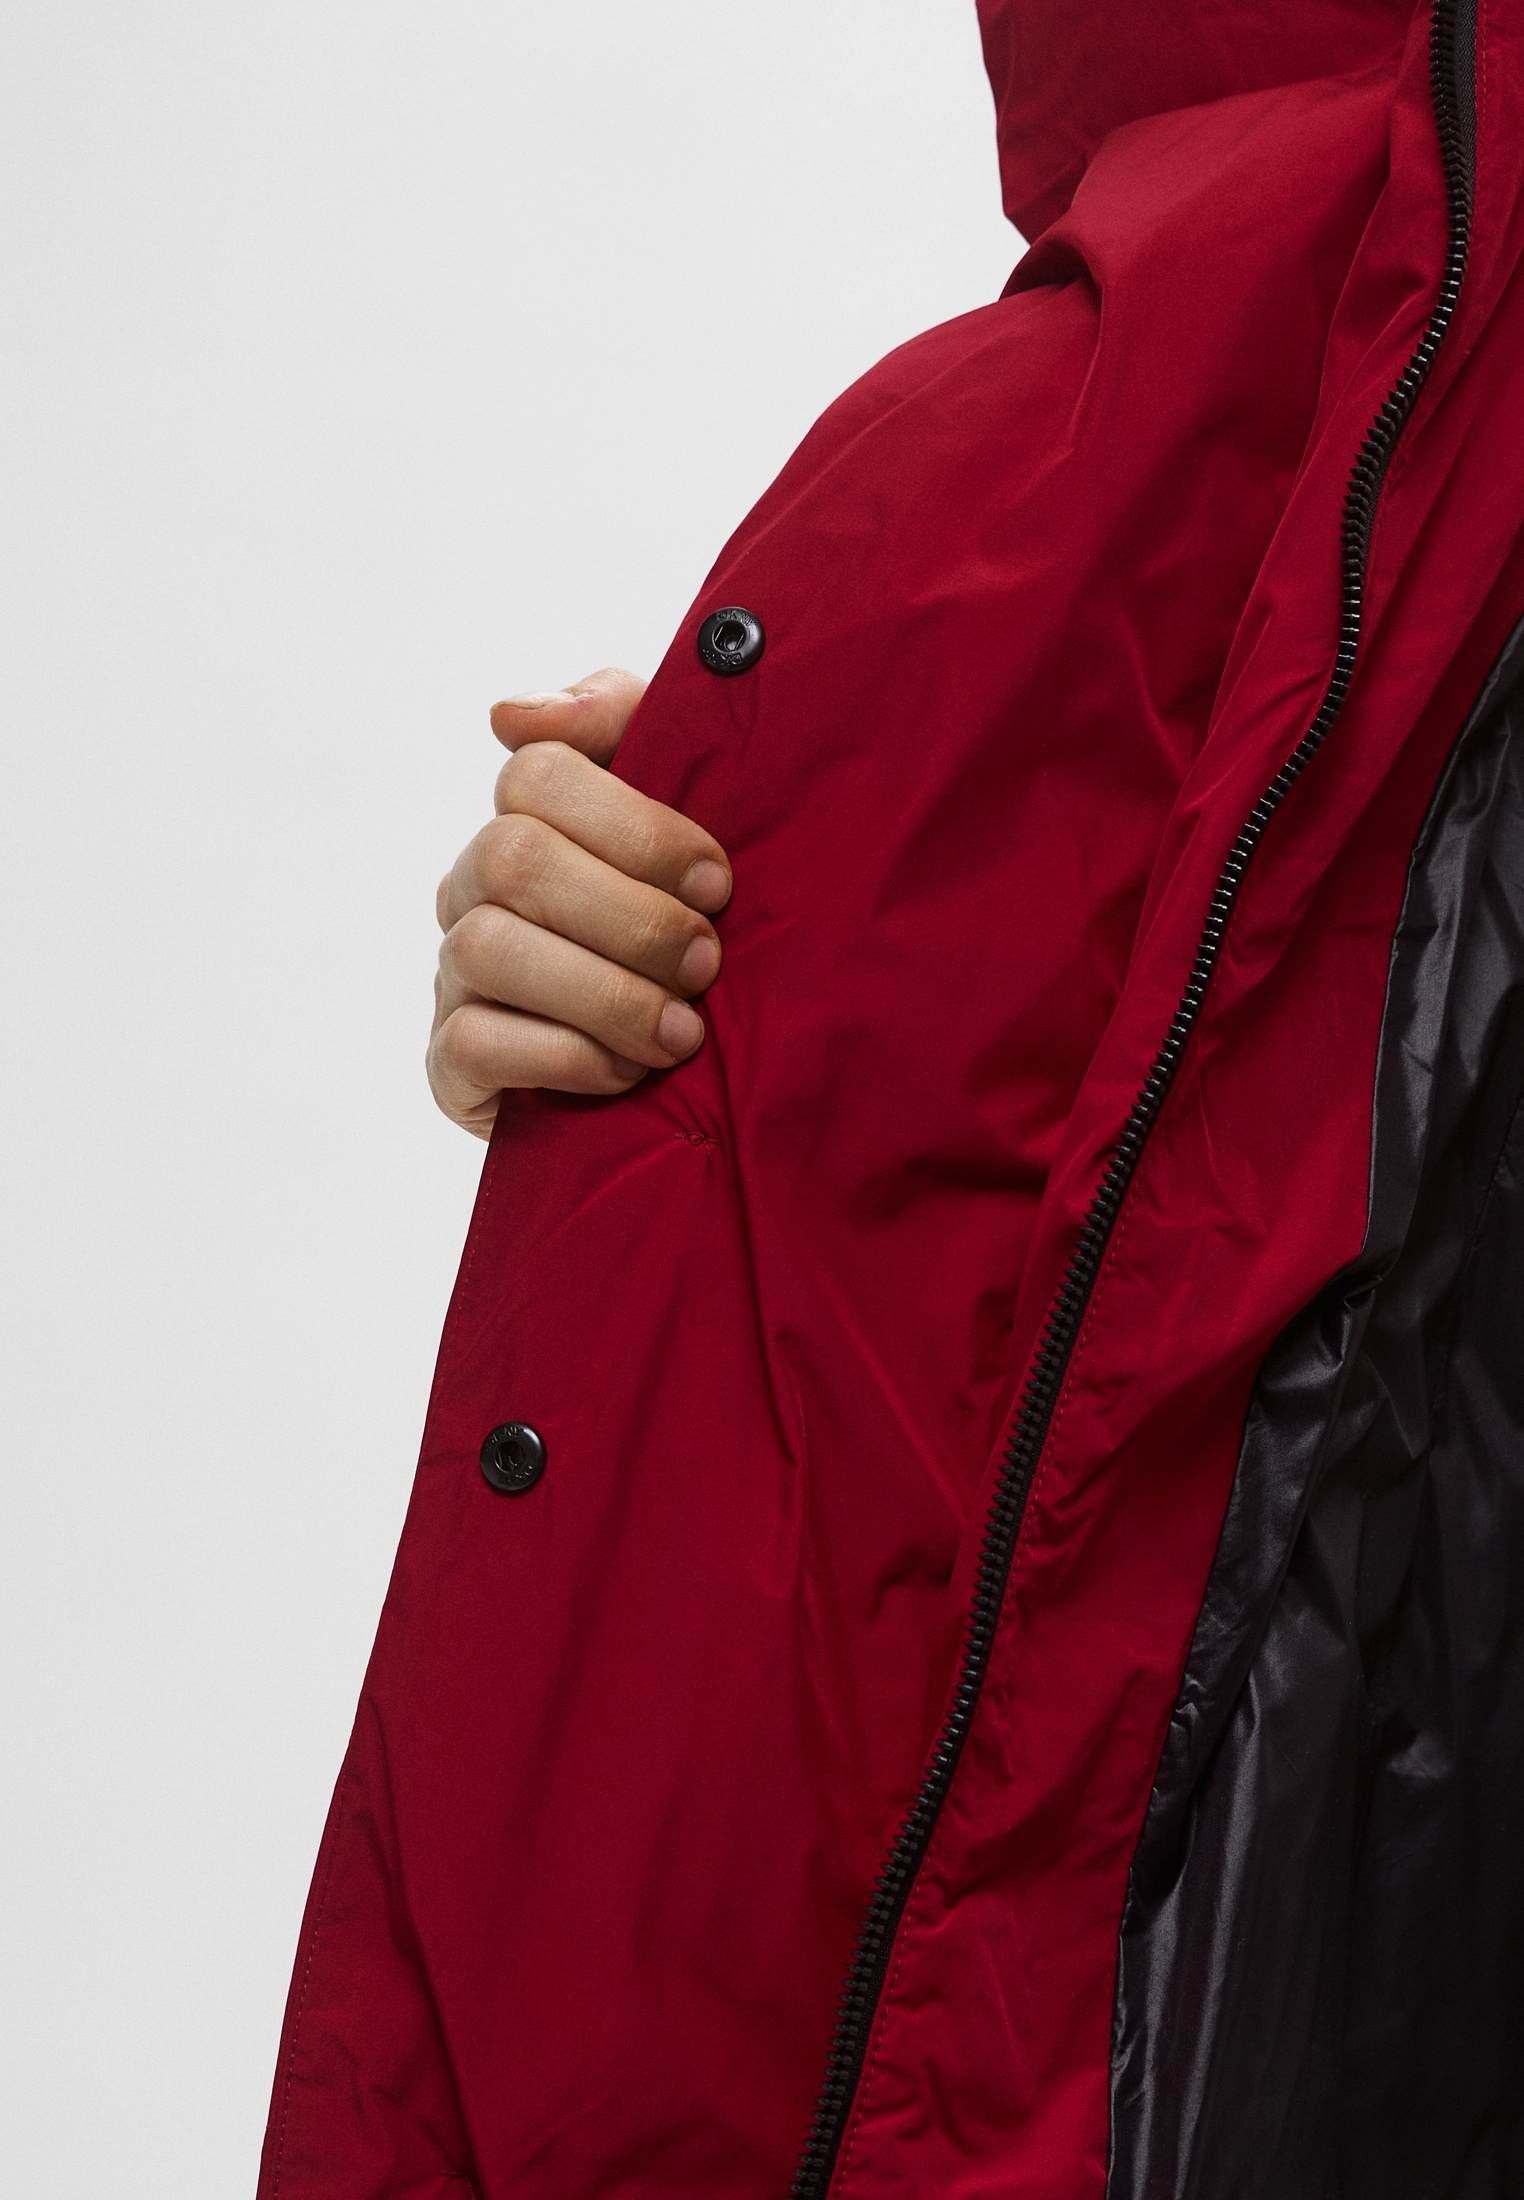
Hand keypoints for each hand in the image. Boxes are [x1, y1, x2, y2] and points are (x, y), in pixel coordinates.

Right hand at [427, 667, 731, 1136]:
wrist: (695, 1071)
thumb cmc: (688, 925)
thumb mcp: (690, 810)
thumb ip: (619, 720)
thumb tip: (509, 715)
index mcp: (528, 816)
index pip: (537, 773)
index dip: (637, 827)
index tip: (717, 882)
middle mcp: (474, 886)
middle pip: (513, 859)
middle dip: (631, 918)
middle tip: (707, 964)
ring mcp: (454, 974)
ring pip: (487, 948)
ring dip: (605, 994)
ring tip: (681, 1033)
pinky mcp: (450, 1064)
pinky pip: (474, 1042)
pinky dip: (565, 1056)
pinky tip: (626, 1072)